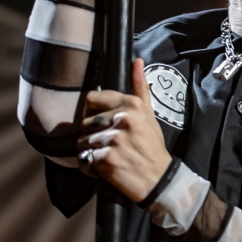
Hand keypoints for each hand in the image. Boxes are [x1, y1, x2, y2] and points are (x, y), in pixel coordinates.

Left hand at [77, 59, 173, 202]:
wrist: (159, 180)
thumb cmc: (152, 147)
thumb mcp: (149, 114)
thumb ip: (140, 88)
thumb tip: (136, 61)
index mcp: (132, 105)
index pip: (92, 99)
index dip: (93, 112)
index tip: (103, 123)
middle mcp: (122, 119)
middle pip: (85, 122)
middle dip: (93, 135)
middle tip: (111, 144)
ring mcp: (114, 139)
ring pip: (82, 142)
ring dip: (91, 152)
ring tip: (109, 156)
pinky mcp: (106, 159)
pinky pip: (84, 159)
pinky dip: (91, 167)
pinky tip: (105, 168)